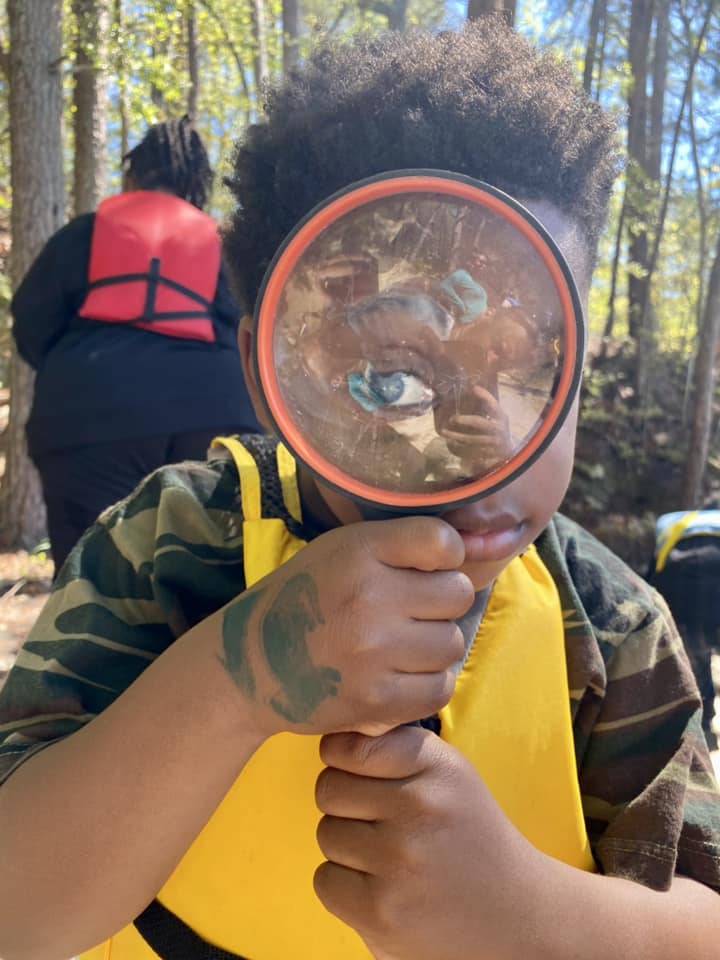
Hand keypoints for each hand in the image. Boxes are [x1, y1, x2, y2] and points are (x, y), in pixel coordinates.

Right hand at [219, 517, 473, 738]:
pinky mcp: (375, 700)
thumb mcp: (342, 551)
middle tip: (412, 611)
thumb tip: (481, 547)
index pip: (443, 541)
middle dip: (441, 603)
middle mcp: (369, 596)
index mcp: (359, 550)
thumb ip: (403, 545)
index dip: (445, 557)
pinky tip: (401, 675)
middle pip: (457, 595)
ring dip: (434, 646)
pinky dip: (427, 684)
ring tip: (402, 645)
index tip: (426, 568)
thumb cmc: (305, 598)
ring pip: (452, 644)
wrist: (249, 664)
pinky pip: (439, 689)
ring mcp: (373, 651)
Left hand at [314, 726, 541, 959]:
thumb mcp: (449, 775)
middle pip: (329, 788)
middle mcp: (421, 806)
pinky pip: (325, 880)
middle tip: (380, 822)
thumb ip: (396, 748)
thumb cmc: (467, 836)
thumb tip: (331, 737)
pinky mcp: (380, 911)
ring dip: (347, 847)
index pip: (353, 746)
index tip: (354, 770)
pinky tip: (381, 889)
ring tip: (389, 858)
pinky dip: (344, 887)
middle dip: (345, 804)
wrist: (516, 915)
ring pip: (326, 833)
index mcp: (438, 766)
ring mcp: (399, 860)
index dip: (342, 758)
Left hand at [437, 384, 513, 472]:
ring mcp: (494, 442)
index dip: (484, 395)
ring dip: (457, 436)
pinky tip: (450, 443)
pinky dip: (460, 447)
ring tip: (444, 432)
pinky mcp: (489, 453)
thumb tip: (471, 391)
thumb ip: (487, 408)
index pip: (492, 404)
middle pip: (479, 422)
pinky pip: (472, 451)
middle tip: (451, 418)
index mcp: (501, 417)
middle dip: (464, 420)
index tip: (473, 388)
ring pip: (473, 439)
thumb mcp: (498, 418)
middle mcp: (498, 428)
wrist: (509, 450)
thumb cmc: (499, 429)